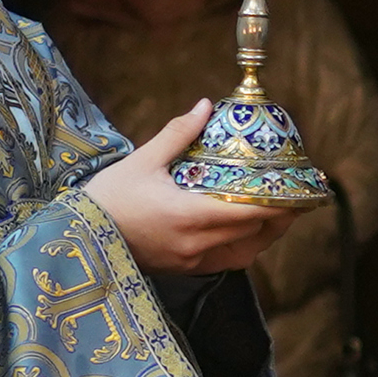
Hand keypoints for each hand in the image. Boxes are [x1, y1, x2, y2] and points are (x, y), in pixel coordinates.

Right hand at [87, 101, 290, 275]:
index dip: (280, 204)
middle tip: (295, 198)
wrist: (75, 239)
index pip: (250, 213)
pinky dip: (240, 247)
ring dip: (262, 236)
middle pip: (253, 235)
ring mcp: (189, 261)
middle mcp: (196, 244)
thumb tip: (205, 106)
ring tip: (275, 214)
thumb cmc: (107, 198)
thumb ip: (178, 134)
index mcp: (190, 216)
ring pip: (243, 254)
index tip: (302, 193)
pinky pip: (224, 262)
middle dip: (278, 218)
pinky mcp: (182, 270)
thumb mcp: (142, 161)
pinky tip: (241, 230)